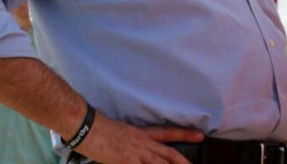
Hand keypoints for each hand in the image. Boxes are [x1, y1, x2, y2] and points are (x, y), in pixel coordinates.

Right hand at [75, 112, 203, 163]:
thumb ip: (132, 142)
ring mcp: (135, 153)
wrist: (87, 126)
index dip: (184, 135)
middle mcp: (142, 143)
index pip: (167, 133)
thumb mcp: (121, 132)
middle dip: (182, 161)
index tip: (199, 136)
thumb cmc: (99, 129)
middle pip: (168, 152)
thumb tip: (139, 150)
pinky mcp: (127, 162)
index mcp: (141, 134)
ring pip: (160, 163)